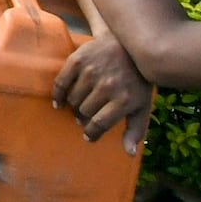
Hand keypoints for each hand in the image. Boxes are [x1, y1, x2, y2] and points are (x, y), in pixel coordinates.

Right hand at [56, 27, 153, 144]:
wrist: (130, 47)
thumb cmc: (137, 82)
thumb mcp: (142, 107)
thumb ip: (136, 131)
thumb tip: (129, 154)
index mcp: (124, 101)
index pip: (99, 124)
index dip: (91, 133)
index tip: (88, 136)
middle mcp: (108, 87)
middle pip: (84, 112)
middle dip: (83, 117)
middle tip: (84, 116)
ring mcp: (92, 72)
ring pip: (73, 99)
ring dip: (74, 105)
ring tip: (79, 105)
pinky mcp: (79, 60)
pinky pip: (61, 83)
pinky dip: (58, 94)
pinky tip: (59, 101)